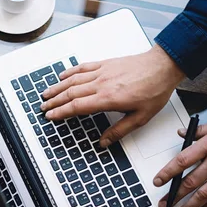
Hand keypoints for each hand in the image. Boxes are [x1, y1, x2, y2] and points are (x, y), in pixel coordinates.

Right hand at [40, 45, 184, 146]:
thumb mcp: (141, 117)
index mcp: (108, 99)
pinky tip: (63, 76)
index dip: (60, 112)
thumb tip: (104, 142)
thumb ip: (119, 130)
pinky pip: (83, 67)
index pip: (77, 106)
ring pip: (73, 80)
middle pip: (70, 93)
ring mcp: (102, 72)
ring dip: (57, 87)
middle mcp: (101, 84)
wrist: (163, 66)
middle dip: (54, 101)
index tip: (51, 117)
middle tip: (43, 108)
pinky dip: (70, 72)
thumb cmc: (155, 90)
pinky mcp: (105, 63)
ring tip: (46, 94)